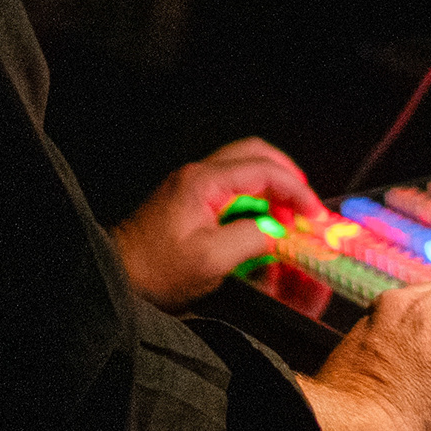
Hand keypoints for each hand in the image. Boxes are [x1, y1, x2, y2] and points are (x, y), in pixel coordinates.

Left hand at [106, 136, 328, 309]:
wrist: (116, 277)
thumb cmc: (155, 271)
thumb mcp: (211, 261)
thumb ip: (251, 239)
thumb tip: (277, 232)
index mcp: (204, 182)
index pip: (264, 170)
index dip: (296, 190)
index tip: (314, 214)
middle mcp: (198, 175)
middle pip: (255, 154)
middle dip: (288, 175)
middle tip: (306, 204)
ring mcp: (193, 185)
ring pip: (244, 166)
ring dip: (272, 186)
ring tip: (289, 216)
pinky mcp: (190, 200)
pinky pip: (232, 186)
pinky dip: (255, 197)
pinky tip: (263, 222)